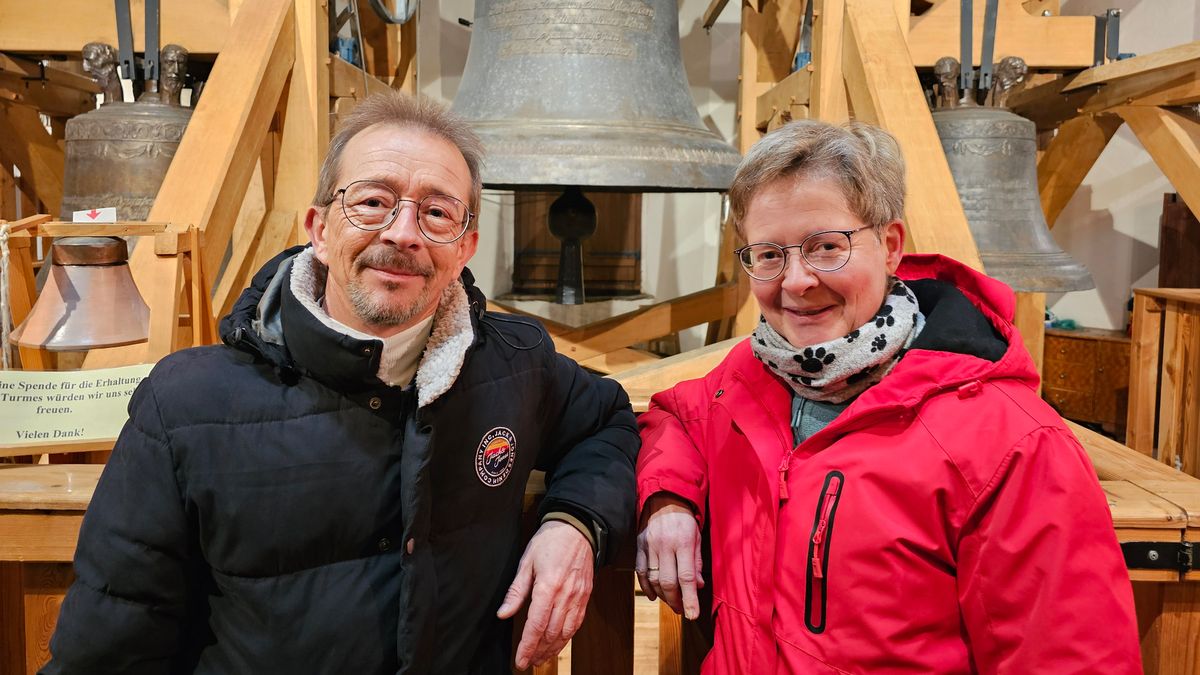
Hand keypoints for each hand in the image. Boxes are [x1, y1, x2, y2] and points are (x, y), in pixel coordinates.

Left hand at [497, 520, 593, 669]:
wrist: (578, 528)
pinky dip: (567, 637)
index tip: (520, 660)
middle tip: (528, 661)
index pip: (536, 625)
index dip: (527, 646)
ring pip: (566, 632)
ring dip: (553, 648)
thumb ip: (516, 591)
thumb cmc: (550, 541)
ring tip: (541, 658)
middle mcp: (565, 595)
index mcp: (548, 586)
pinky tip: (558, 643)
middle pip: (551, 633)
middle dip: (538, 651)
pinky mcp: (586, 596)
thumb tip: (503, 613)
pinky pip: (577, 623)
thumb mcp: (527, 562)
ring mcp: (578, 597)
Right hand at [636, 493, 702, 619]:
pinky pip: (640, 571)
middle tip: (681, 609)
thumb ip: (697, 563)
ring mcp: (649, 546)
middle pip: (667, 581)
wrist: (664, 499)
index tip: (693, 614)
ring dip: (662, 596)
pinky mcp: (639, 546)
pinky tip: (653, 595)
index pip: (686, 577)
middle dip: (675, 600)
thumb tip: (698, 586)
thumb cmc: (685, 520)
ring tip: (670, 602)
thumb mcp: (697, 538)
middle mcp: (665, 545)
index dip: (690, 599)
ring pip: (653, 579)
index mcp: (683, 542)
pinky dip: (646, 586)